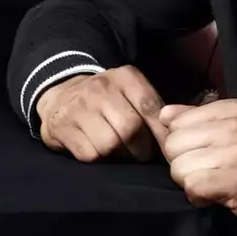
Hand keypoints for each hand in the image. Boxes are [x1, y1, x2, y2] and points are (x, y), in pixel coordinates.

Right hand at [37, 65, 166, 161]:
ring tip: (117, 150)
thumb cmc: (106, 100)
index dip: (161, 134)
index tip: (168, 152)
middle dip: (139, 149)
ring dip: (117, 155)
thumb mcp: (130, 92)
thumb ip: (153, 109)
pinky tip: (96, 148)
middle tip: (139, 153)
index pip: (150, 107)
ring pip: (110, 144)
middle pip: (130, 128)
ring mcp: (78, 106)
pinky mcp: (61, 126)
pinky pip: (89, 154)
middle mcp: (101, 88)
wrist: (60, 93)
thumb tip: (176, 136)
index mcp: (124, 77)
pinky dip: (97, 158)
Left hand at [154, 100, 236, 235]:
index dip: (183, 145)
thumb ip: (195, 120)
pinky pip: (192, 186)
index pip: (175, 121)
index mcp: (233, 110)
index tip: (206, 156)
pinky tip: (216, 198)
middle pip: (173, 144)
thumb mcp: (230, 135)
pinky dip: (199, 198)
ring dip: (191, 184)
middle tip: (208, 174)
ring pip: (179, 167)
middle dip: (183, 165)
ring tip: (214, 186)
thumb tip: (164, 114)